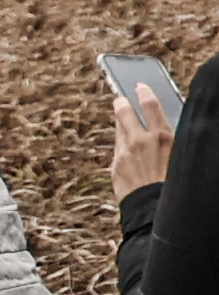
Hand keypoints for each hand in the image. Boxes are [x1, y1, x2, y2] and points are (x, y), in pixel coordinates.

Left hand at [114, 82, 177, 200]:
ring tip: (120, 113)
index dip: (144, 94)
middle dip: (122, 103)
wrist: (154, 208)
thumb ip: (166, 139)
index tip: (140, 86)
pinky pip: (117, 148)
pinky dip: (120, 142)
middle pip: (126, 113)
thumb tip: (162, 130)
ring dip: (120, 121)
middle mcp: (142, 141)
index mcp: (164, 136)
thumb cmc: (171, 183)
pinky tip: (123, 141)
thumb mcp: (178, 155)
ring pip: (119, 129)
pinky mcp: (116, 164)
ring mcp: (126, 152)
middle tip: (120, 99)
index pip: (151, 106)